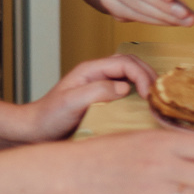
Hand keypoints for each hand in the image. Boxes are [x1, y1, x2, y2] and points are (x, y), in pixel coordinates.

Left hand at [21, 54, 157, 141]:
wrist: (35, 132)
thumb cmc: (49, 117)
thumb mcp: (71, 102)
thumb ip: (96, 91)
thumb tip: (124, 88)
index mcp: (91, 70)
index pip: (125, 62)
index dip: (141, 75)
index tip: (148, 95)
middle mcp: (98, 75)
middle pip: (132, 64)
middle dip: (149, 76)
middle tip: (158, 96)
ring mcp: (101, 87)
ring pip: (131, 76)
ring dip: (146, 84)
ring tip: (155, 100)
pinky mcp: (104, 100)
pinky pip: (127, 92)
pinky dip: (139, 96)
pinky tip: (144, 109)